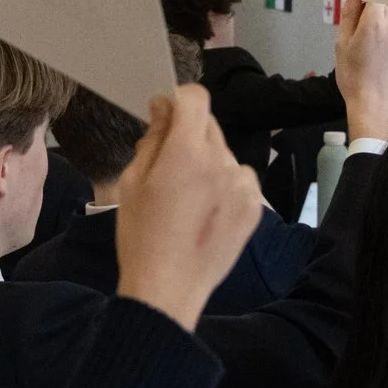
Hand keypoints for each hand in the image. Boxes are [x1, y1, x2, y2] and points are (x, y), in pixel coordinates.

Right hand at [115, 85, 264, 329]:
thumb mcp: (132, 182)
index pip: (196, 99)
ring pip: (224, 154)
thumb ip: (152, 139)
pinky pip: (239, 179)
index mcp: (187, 152)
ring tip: (188, 197)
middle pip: (209, 125)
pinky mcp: (255, 207)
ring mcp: (243, 185)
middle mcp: (222, 162)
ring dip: (208, 161)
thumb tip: (164, 109)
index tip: (166, 116)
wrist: (169, 288)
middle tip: (168, 166)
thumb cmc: (141, 236)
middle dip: (189, 135)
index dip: (179, 101)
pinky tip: (206, 211)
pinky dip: (225, 185)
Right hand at [334, 0, 387, 141]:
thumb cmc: (354, 77)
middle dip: (373, 14)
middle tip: (361, 34)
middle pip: (385, 7)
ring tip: (372, 52)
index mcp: (374, 20)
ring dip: (384, 29)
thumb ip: (349, 13)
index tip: (359, 1)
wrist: (376, 107)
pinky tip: (383, 59)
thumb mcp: (342, 44)